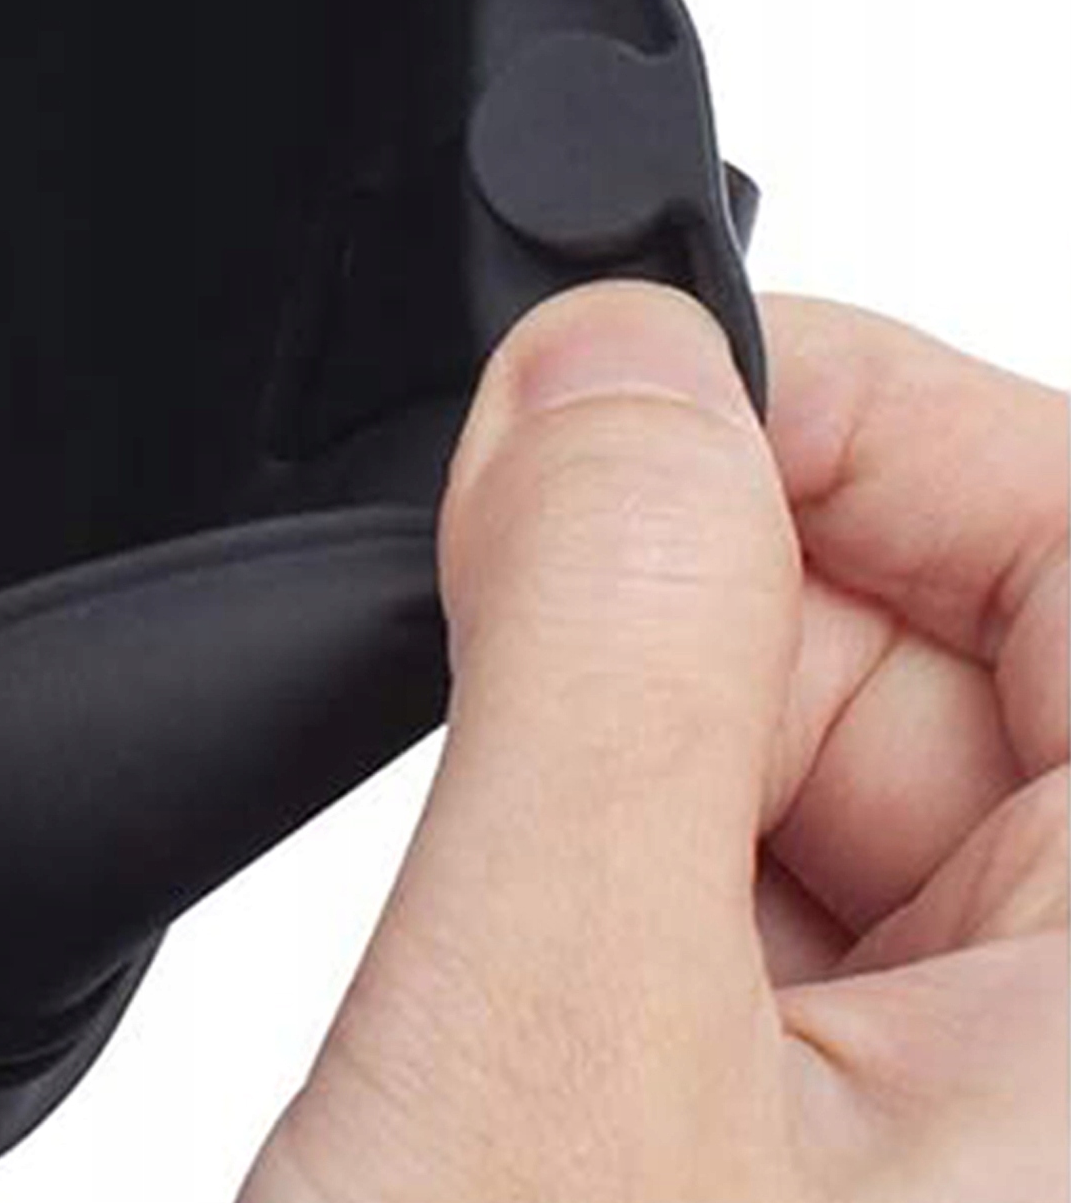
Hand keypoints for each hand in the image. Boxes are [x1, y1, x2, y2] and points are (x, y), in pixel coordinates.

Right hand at [244, 283, 1068, 1201]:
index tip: (636, 397)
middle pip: (966, 654)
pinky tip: (519, 981)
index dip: (874, 421)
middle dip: (711, 605)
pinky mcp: (857, 1170)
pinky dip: (620, 868)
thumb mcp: (551, 1042)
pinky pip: (780, 907)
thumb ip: (605, 650)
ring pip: (849, 776)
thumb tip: (617, 361)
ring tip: (499, 918)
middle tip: (499, 633)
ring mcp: (985, 1137)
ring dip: (639, 753)